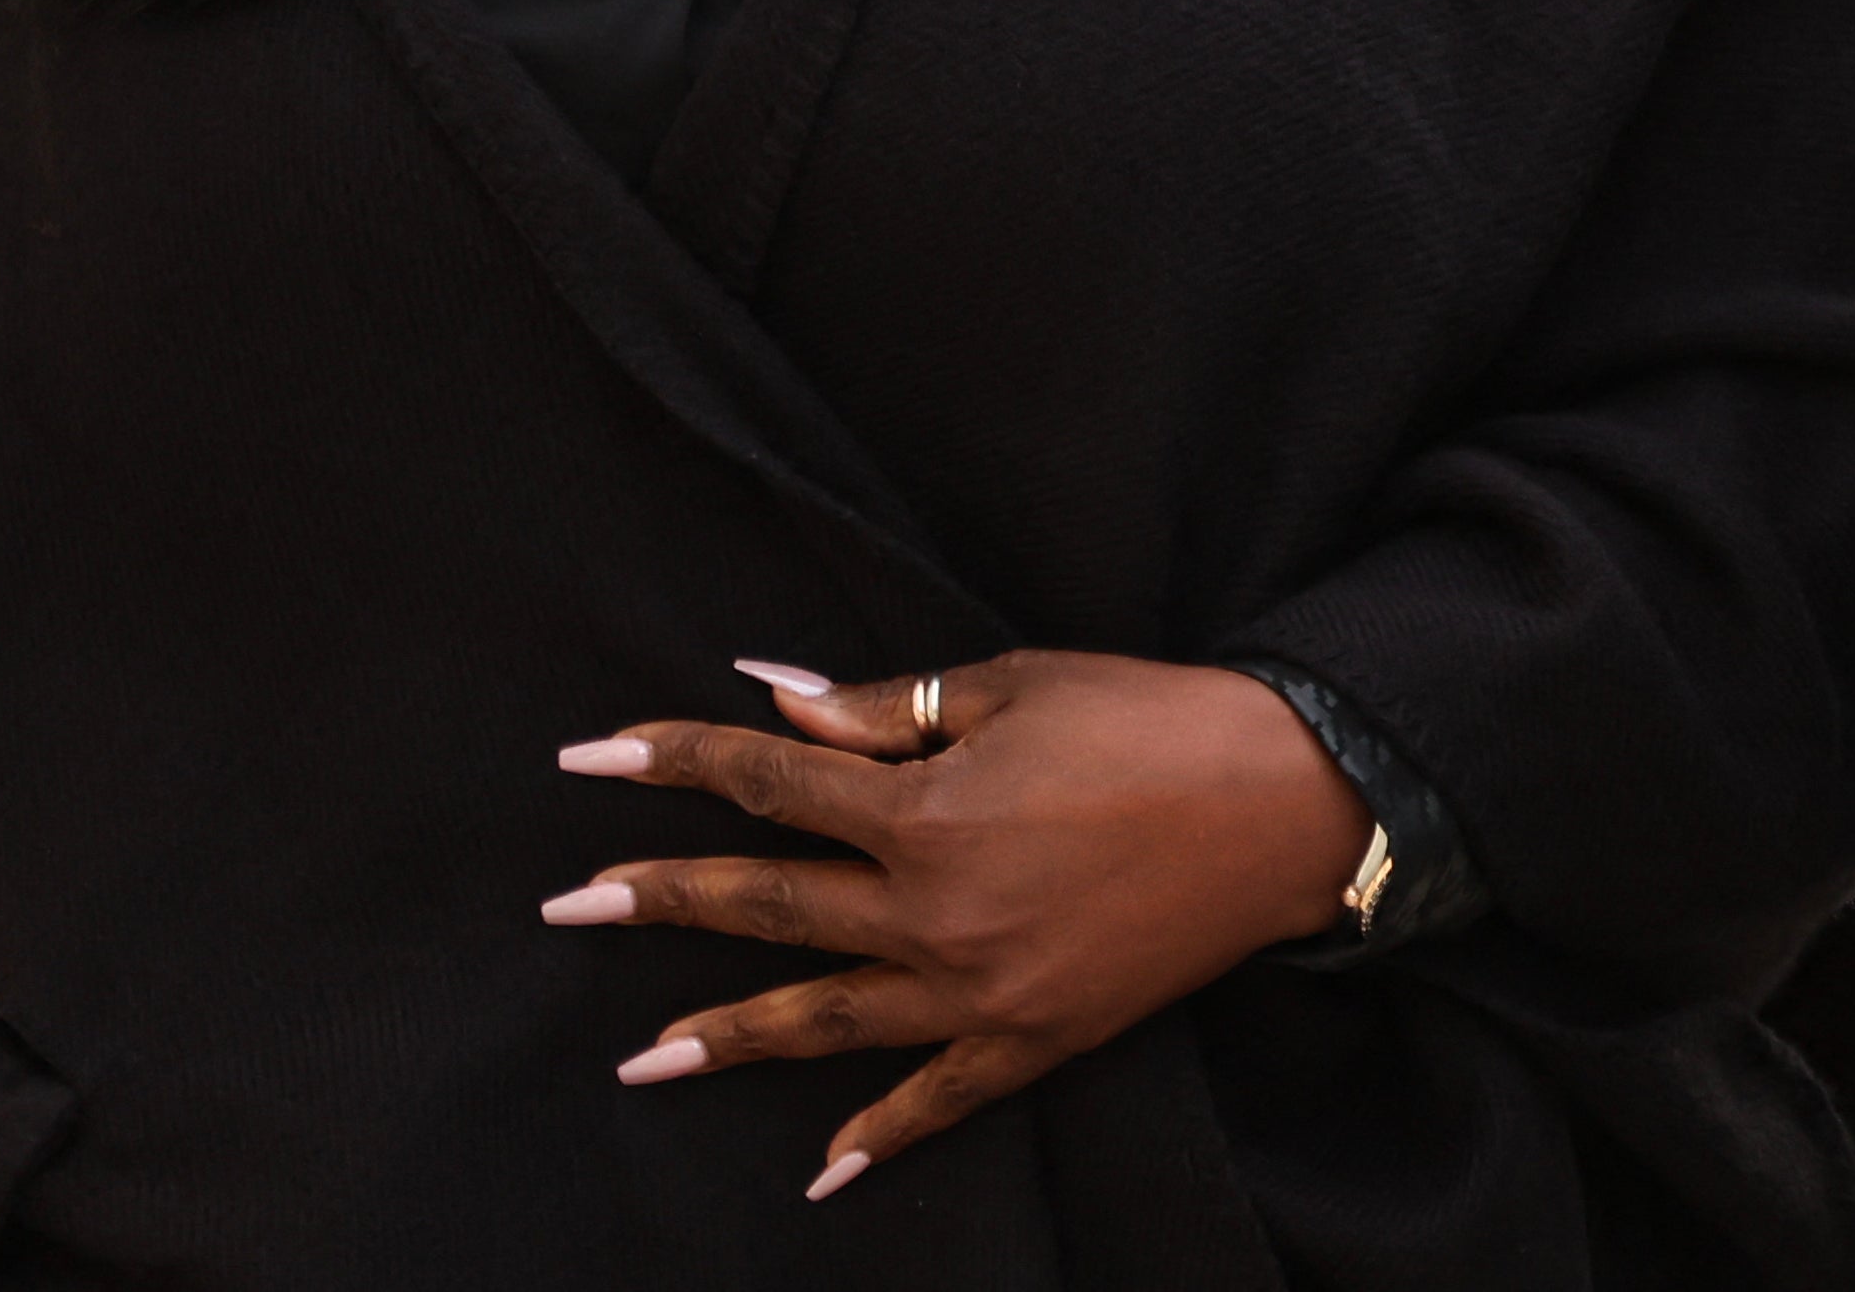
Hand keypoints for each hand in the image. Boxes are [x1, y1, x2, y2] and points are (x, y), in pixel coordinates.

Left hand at [544, 649, 1373, 1199]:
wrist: (1284, 802)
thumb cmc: (1152, 720)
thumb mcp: (1016, 687)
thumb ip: (889, 711)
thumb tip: (781, 703)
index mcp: (923, 810)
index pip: (769, 781)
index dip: (678, 760)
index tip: (592, 759)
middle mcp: (932, 910)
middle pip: (768, 905)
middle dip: (661, 899)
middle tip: (570, 907)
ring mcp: (979, 988)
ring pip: (825, 1017)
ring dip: (729, 1034)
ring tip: (644, 1057)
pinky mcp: (1037, 1036)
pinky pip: (940, 1099)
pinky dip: (880, 1134)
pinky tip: (824, 1167)